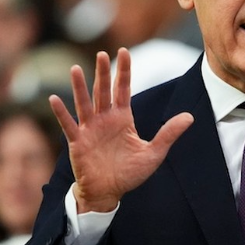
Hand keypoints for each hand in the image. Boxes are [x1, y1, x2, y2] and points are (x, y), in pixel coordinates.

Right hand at [49, 48, 193, 212]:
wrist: (109, 193)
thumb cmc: (130, 173)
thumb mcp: (154, 153)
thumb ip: (169, 134)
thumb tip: (190, 117)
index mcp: (123, 118)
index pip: (123, 89)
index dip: (124, 71)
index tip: (124, 51)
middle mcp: (105, 119)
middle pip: (103, 91)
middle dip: (103, 73)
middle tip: (102, 54)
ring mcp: (90, 129)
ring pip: (84, 103)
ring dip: (80, 86)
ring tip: (76, 68)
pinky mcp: (78, 142)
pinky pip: (69, 125)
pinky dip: (61, 113)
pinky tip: (54, 98)